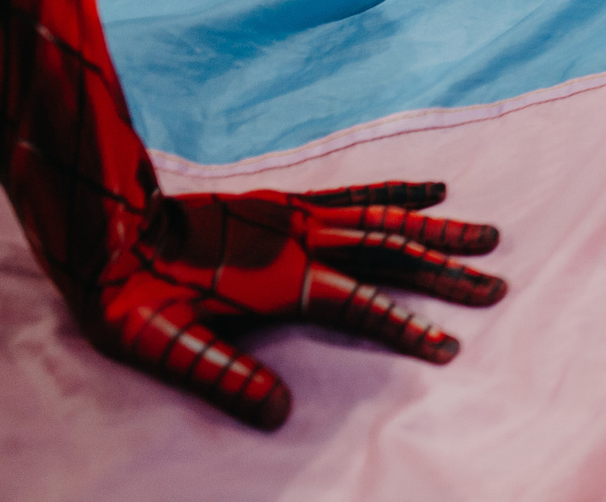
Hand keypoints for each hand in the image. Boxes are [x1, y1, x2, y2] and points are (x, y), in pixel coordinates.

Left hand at [95, 181, 504, 429]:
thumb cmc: (135, 298)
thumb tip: (279, 414)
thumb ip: (224, 377)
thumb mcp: (168, 347)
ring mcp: (302, 218)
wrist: (110, 235)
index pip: (364, 306)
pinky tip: (434, 193)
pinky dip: (399, 192)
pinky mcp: (291, 203)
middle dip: (446, 275)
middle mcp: (305, 244)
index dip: (407, 327)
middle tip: (496, 287)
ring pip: (386, 222)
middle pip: (392, 256)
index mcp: (285, 282)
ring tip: (488, 236)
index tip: (450, 347)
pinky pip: (358, 194)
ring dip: (438, 232)